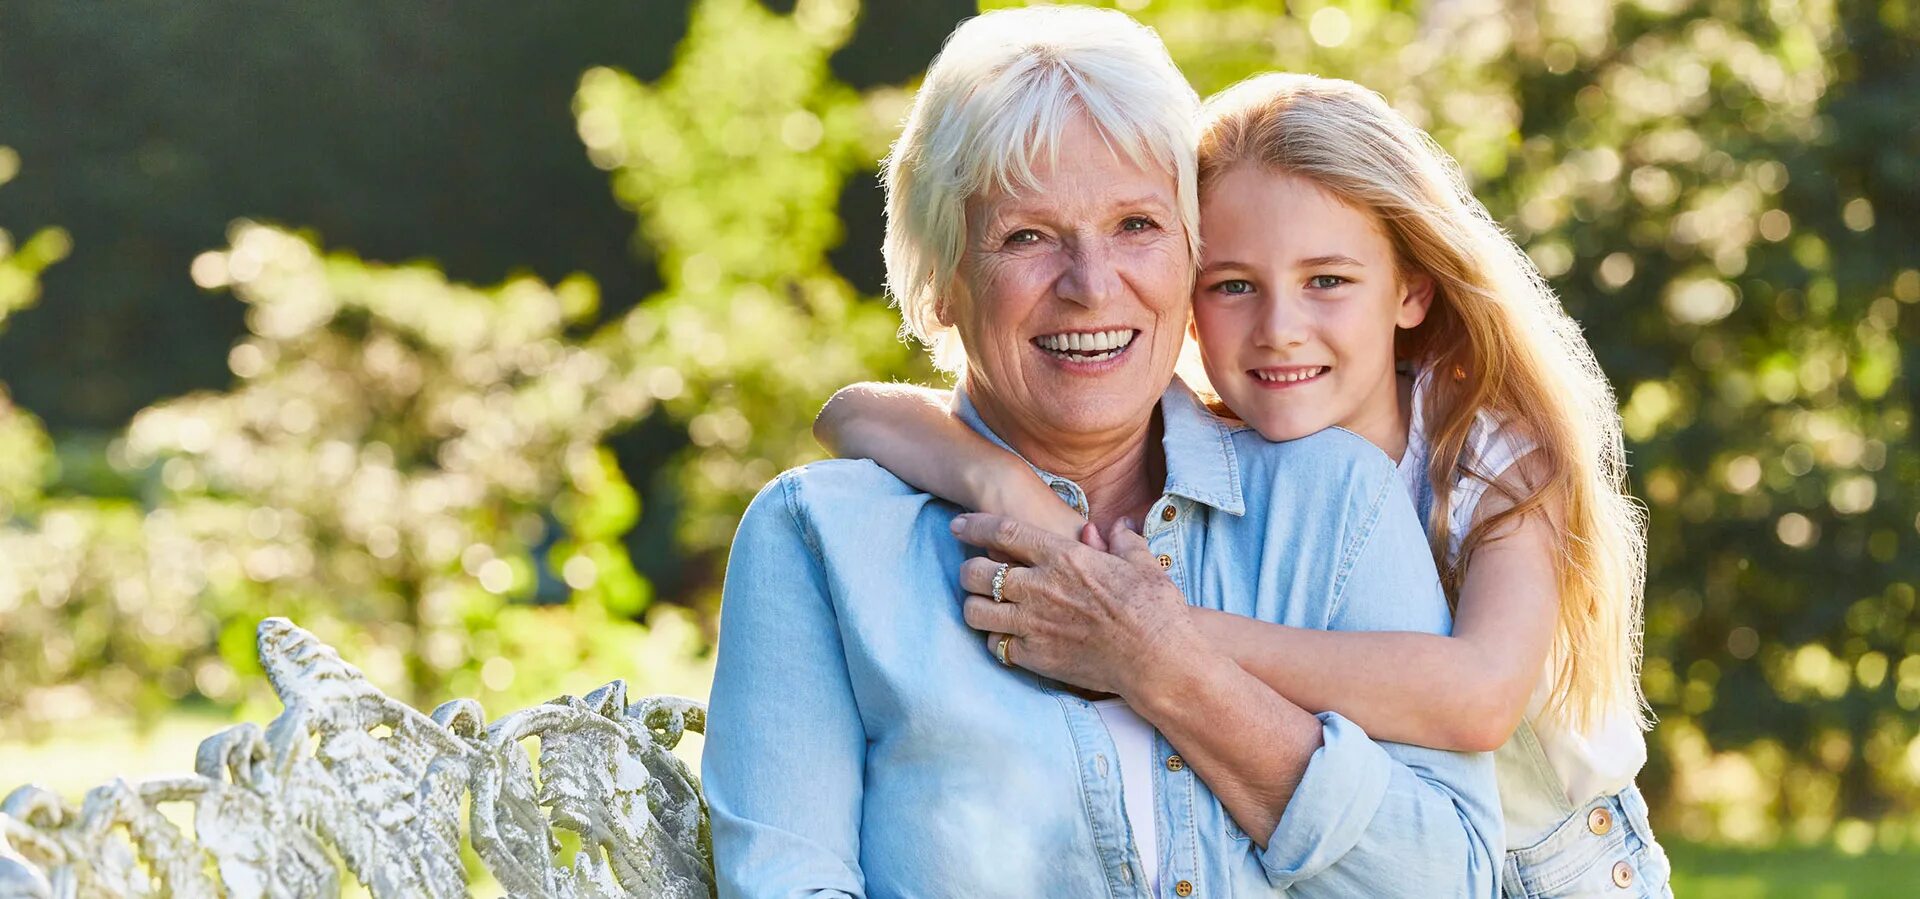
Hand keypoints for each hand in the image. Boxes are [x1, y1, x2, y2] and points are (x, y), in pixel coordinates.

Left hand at [950, 513, 1200, 697]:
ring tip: (982, 606)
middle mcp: (1040, 587)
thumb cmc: (1155, 609)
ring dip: (974, 606)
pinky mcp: (1036, 657)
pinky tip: (1007, 638)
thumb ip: (1121, 542)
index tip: (959, 525)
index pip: (1003, 532)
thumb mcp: (1142, 564)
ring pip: (975, 612)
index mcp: (1064, 557)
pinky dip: (996, 641)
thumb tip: (1115, 527)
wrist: (1159, 661)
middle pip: (976, 572)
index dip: (975, 525)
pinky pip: (996, 647)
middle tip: (973, 572)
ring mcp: (1034, 624)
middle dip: (968, 569)